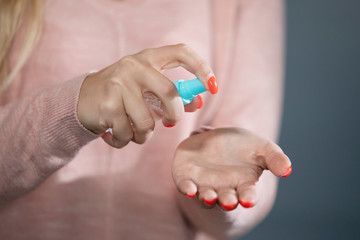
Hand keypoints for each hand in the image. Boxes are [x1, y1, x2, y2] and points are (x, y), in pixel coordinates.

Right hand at [77, 44, 215, 147]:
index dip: (201, 68)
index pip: (181, 53)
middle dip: (174, 115)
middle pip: (169, 94)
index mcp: (148, 59)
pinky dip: (125, 141)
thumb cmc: (123, 94)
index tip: (213, 87)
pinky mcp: (107, 105)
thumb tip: (198, 103)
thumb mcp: (147, 90)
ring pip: (148, 123)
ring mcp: (118, 84)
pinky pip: (128, 134)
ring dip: (144, 135)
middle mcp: (133, 66)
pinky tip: (114, 134)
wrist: (83, 99)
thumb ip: (172, 96)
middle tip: (169, 123)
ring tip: (134, 131)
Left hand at [172, 128, 291, 209]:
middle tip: (229, 202)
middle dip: (228, 201)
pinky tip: (189, 190)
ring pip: (206, 196)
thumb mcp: (262, 149)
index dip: (248, 198)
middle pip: (226, 199)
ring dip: (207, 198)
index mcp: (243, 184)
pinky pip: (185, 186)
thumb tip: (288, 170)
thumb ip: (275, 159)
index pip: (247, 194)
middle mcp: (224, 188)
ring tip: (210, 197)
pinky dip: (187, 189)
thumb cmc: (242, 147)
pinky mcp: (187, 178)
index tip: (248, 200)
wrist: (216, 140)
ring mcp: (204, 185)